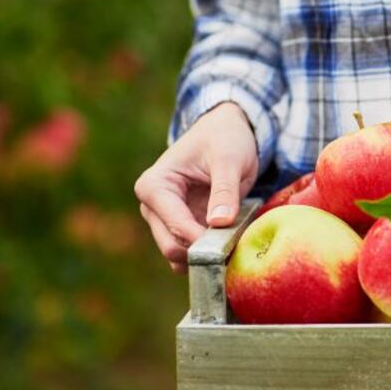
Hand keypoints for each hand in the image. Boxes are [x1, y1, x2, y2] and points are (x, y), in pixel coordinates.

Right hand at [134, 102, 258, 272]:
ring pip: (181, 256)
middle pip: (171, 247)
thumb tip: (219, 223)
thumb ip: (224, 191)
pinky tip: (233, 246)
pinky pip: (193, 253)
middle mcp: (153, 207)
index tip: (230, 245)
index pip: (174, 224)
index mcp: (155, 186)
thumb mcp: (229, 160)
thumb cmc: (224, 139)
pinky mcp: (182, 229)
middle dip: (203, 252)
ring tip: (237, 245)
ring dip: (208, 256)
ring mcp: (166, 221)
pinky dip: (211, 255)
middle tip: (236, 249)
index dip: (202, 240)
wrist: (226, 133)